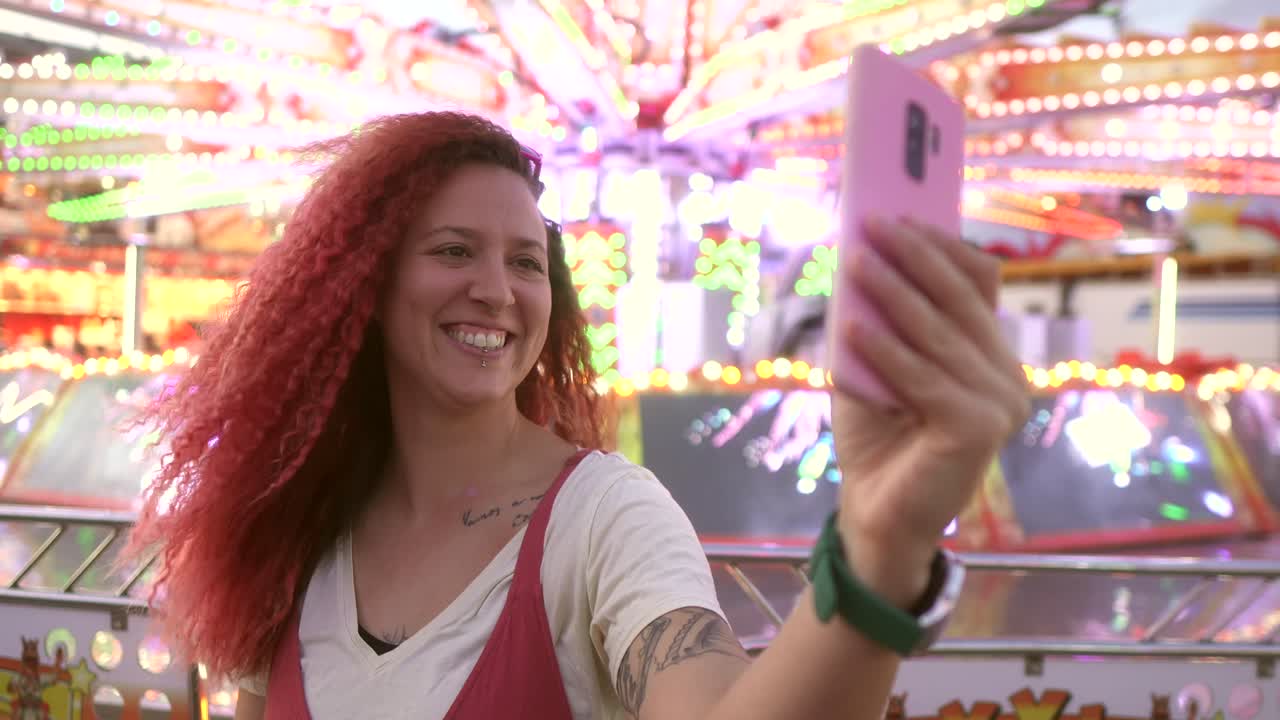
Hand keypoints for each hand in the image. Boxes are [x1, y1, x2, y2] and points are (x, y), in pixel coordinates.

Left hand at [831, 218, 1028, 603]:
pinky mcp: (979, 429)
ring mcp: (1001, 404)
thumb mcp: (878, 365)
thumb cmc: (878, 435)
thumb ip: (883, 320)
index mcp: (993, 355)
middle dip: (914, 257)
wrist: (878, 511)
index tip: (901, 215)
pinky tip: (851, 325)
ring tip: (855, 260)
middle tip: (874, 223)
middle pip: (960, 301)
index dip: (942, 247)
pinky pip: (922, 378)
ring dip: (892, 293)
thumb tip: (864, 254)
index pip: (979, 285)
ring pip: (937, 335)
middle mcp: (1008, 376)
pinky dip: (884, 351)